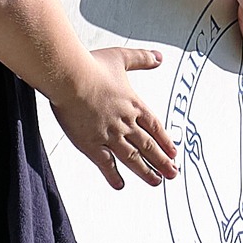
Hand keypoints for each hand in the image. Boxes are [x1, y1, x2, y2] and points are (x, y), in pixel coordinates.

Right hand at [51, 47, 179, 189]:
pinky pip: (105, 164)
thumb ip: (142, 59)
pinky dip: (113, 175)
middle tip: (172, 173)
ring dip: (146, 172)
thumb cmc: (91, 66)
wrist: (70, 77)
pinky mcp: (91, 143)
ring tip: (156, 182)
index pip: (155, 127)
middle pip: (149, 146)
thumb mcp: (121, 58)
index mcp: (133, 104)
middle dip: (162, 162)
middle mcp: (125, 122)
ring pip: (132, 158)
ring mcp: (109, 135)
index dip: (165, 141)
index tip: (173, 152)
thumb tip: (159, 57)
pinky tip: (120, 184)